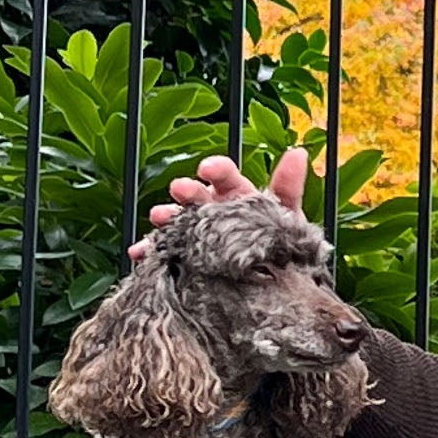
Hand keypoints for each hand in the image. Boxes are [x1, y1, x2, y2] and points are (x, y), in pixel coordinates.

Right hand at [127, 144, 310, 258]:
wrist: (274, 284)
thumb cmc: (279, 243)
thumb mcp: (287, 216)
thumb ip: (288, 187)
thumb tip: (298, 152)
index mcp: (236, 194)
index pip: (225, 175)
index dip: (216, 169)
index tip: (207, 168)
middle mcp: (213, 208)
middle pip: (197, 194)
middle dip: (188, 191)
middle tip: (180, 190)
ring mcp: (198, 231)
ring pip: (178, 219)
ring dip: (166, 216)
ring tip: (159, 217)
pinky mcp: (185, 254)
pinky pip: (165, 250)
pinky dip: (150, 249)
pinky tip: (139, 252)